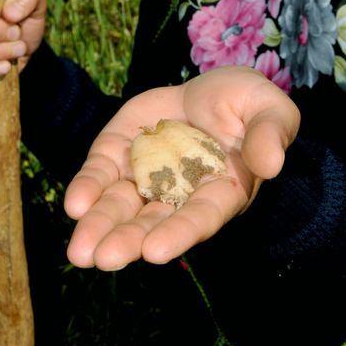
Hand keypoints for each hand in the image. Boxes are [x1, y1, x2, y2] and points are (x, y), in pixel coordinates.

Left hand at [64, 66, 299, 269]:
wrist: (213, 87)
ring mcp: (149, 173)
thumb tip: (270, 163)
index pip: (201, 217)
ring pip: (122, 206)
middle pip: (153, 222)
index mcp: (223, 190)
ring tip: (81, 251)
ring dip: (101, 226)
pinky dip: (88, 188)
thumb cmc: (249, 103)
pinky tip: (75, 204)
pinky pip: (103, 174)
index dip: (179, 234)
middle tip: (103, 258)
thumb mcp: (270, 109)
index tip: (155, 252)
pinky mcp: (124, 151)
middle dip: (128, 241)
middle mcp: (181, 192)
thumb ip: (271, 134)